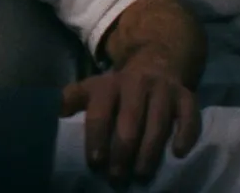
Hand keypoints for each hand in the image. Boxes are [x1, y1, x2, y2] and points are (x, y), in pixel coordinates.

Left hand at [60, 53, 201, 186]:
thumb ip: (71, 100)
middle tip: (117, 178)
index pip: (100, 114)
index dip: (97, 139)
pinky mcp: (186, 97)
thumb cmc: (119, 88)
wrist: (157, 61)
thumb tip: (49, 114)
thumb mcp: (92, 88)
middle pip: (130, 123)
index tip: (95, 163)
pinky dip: (186, 135)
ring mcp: (163, 90)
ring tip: (141, 175)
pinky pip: (190, 117)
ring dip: (149, 152)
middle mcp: (137, 85)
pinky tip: (177, 153)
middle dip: (122, 153)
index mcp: (109, 85)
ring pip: (158, 123)